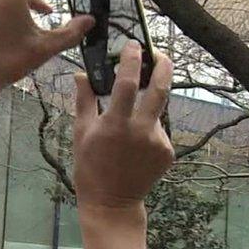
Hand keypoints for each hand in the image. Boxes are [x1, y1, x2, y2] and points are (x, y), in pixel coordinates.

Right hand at [72, 42, 174, 213]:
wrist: (112, 203)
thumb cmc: (90, 167)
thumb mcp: (81, 133)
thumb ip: (84, 101)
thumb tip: (81, 74)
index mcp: (116, 124)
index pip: (129, 83)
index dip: (132, 60)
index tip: (133, 45)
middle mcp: (141, 131)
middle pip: (161, 89)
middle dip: (164, 66)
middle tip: (160, 54)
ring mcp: (158, 142)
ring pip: (156, 112)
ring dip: (147, 107)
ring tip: (129, 124)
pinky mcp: (168, 152)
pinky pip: (159, 130)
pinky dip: (148, 129)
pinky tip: (135, 145)